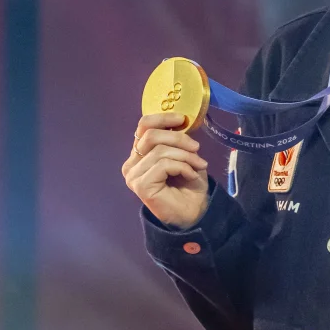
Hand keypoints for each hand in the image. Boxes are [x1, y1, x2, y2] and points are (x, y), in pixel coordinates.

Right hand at [122, 113, 210, 227]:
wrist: (194, 212)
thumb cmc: (189, 184)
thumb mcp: (185, 155)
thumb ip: (177, 139)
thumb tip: (180, 121)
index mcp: (140, 153)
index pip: (144, 126)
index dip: (163, 118)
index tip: (183, 119)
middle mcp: (132, 163)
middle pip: (151, 135)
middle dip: (179, 138)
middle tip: (197, 148)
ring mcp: (133, 175)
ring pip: (160, 151)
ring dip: (185, 156)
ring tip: (198, 165)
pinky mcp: (140, 185)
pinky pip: (163, 165)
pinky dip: (183, 167)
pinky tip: (190, 176)